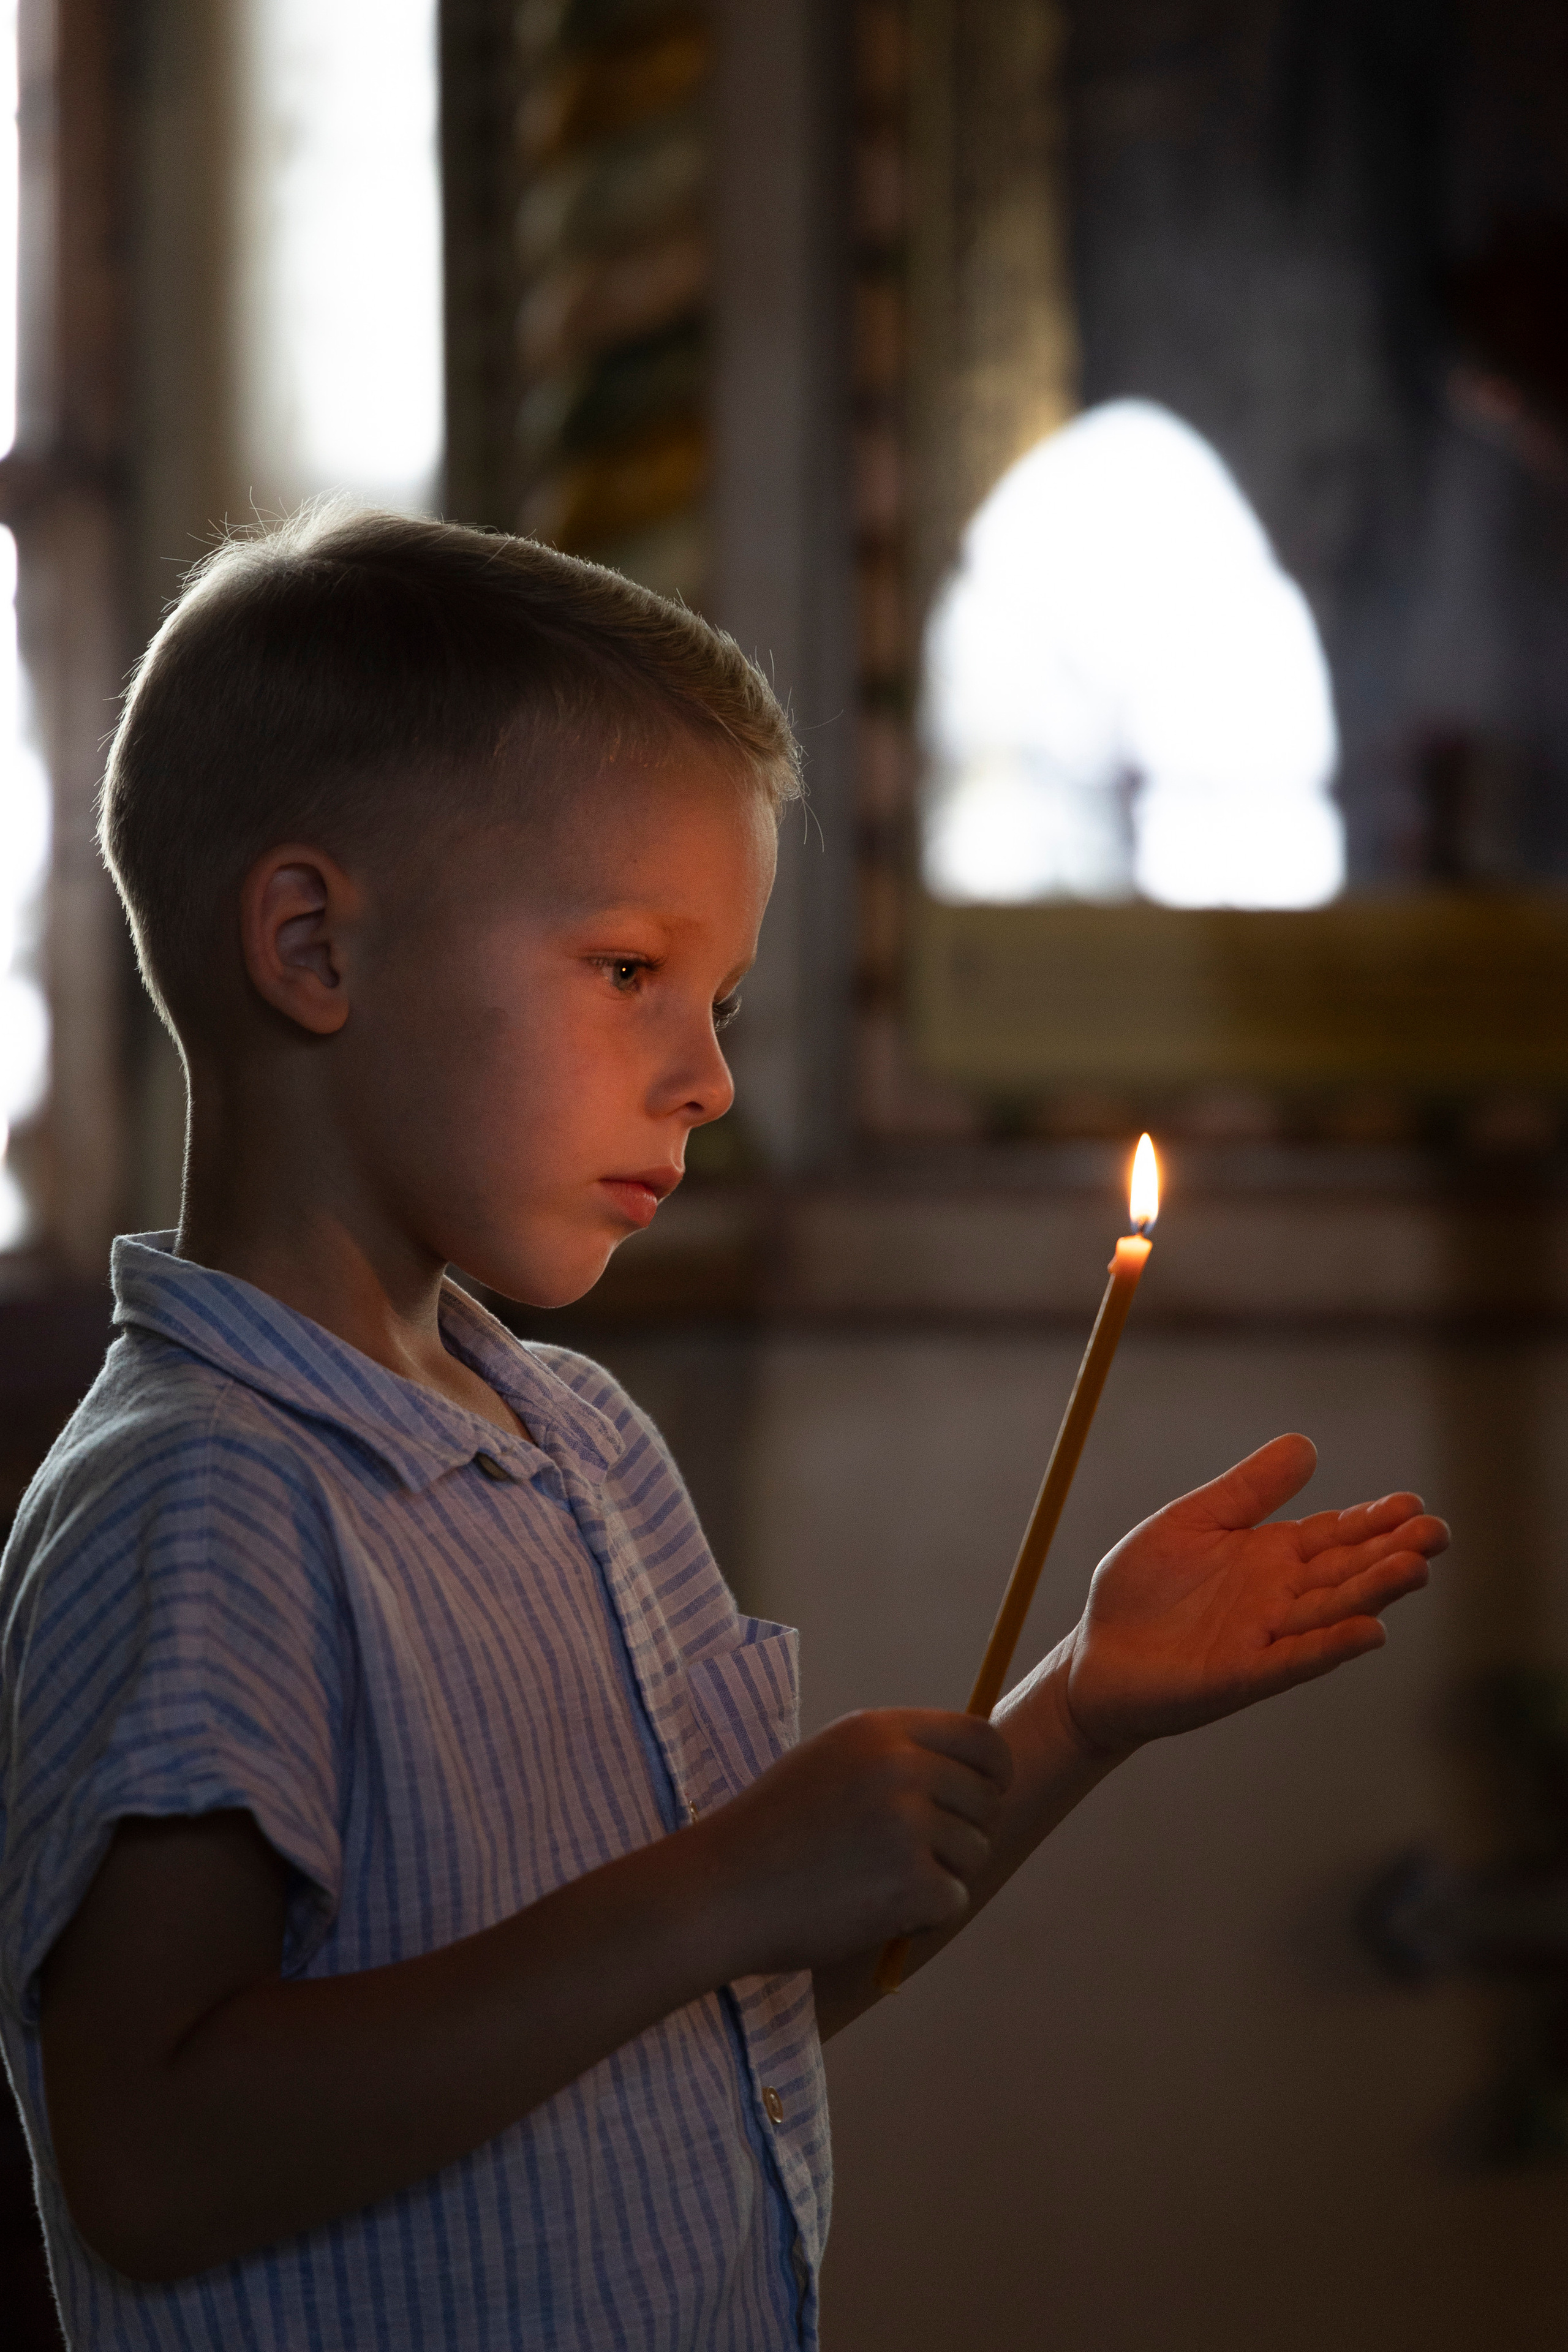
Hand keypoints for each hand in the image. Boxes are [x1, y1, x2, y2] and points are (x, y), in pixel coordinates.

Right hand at [700, 1709, 1013, 1975]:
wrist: (720, 1892)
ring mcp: (907, 1824)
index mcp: (880, 1731)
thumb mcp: (830, 1763)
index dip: (994, 1772)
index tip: (987, 1797)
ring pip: (974, 1852)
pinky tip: (873, 1911)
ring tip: (878, 1883)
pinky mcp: (910, 1883)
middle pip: (986, 1799)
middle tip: (918, 1857)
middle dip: (965, 1831)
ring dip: (940, 1875)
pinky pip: (953, 1899)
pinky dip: (923, 1916)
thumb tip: (973, 1771)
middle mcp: (901, 1768)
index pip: (980, 1738)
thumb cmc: (771, 1832)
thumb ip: (896, 1757)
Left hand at [1063, 1433, 1448, 1754]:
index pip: (1335, 1535)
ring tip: (1416, 1568)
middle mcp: (1279, 1597)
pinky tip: (1369, 1632)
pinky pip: (1295, 1658)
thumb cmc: (1143, 1587)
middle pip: (1346, 1572)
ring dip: (1373, 1592)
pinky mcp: (1242, 1674)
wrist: (1096, 1654)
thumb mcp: (1194, 1521)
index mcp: (1270, 1556)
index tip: (1414, 1503)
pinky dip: (1331, 1645)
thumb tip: (1306, 1444)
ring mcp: (1265, 1637)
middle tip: (1437, 1531)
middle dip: (1391, 1552)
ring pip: (1331, 1611)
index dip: (1373, 1521)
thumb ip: (1247, 1489)